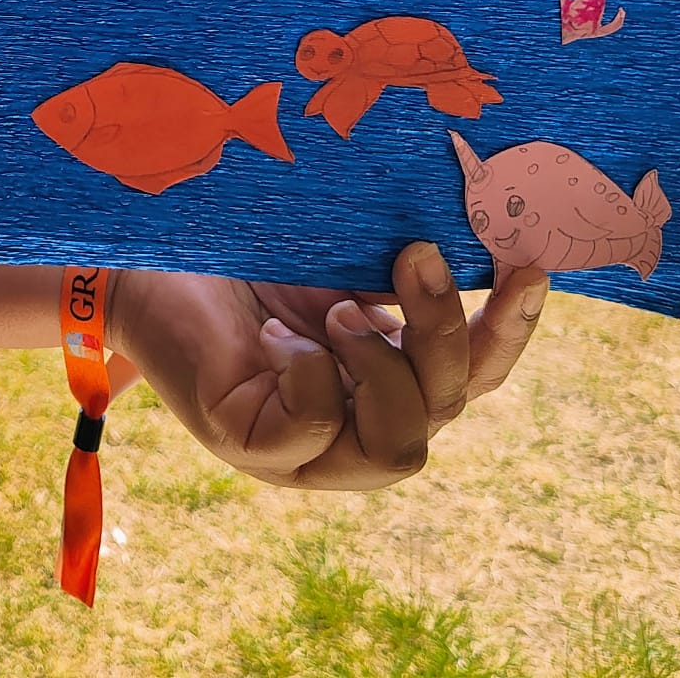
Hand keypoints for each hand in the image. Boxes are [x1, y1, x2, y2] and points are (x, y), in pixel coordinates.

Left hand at [104, 243, 546, 489]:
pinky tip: (275, 334)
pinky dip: (309, 375)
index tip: (530, 265)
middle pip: (444, 412)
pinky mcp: (250, 446)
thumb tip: (486, 227)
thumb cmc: (247, 255)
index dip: (510, 331)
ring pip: (396, 448)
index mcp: (390, 382)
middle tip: (413, 256)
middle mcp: (355, 429)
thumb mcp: (342, 259)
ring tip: (334, 310)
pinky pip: (312, 433)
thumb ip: (407, 266)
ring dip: (380, 367)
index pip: (476, 377)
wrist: (149, 260)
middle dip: (439, 334)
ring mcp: (303, 453)